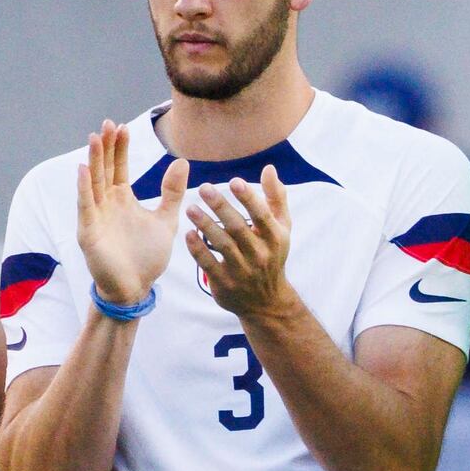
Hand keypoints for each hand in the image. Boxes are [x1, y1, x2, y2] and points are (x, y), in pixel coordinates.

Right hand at [68, 121, 177, 311]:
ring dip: (93, 161)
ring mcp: (95, 216)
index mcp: (122, 199)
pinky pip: (85, 206)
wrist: (136, 287)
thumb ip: (172, 192)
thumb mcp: (165, 219)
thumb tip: (183, 162)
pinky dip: (84, 188)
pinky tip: (83, 170)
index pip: (119, 168)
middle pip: (104, 169)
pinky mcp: (89, 231)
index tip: (123, 127)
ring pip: (93, 183)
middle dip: (106, 148)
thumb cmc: (147, 255)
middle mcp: (106, 204)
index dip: (120, 149)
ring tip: (95, 137)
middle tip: (109, 123)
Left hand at [182, 177, 295, 318]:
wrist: (267, 301)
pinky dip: (198, 250)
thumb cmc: (272, 255)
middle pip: (239, 228)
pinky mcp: (226, 283)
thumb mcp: (282, 229)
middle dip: (222, 208)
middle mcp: (260, 254)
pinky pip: (209, 264)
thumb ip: (276, 198)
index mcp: (275, 238)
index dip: (249, 199)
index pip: (262, 216)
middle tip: (204, 188)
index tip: (234, 181)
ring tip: (190, 208)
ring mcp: (243, 270)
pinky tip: (187, 234)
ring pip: (223, 245)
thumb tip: (269, 169)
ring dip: (206, 226)